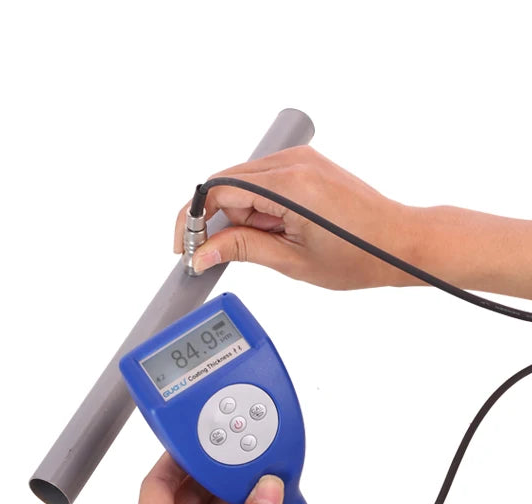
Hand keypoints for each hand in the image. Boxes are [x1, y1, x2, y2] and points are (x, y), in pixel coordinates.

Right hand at [174, 145, 422, 289]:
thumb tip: (203, 253)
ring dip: (239, 216)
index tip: (186, 248)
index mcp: (289, 184)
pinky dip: (256, 208)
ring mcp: (300, 160)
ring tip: (266, 244)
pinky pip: (262, 182)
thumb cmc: (359, 255)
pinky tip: (272, 231)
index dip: (194, 220)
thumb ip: (241, 250)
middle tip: (218, 254)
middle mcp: (293, 162)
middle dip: (215, 221)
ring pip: (242, 184)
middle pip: (226, 184)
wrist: (400, 241)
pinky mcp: (305, 165)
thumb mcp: (291, 261)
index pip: (218, 190)